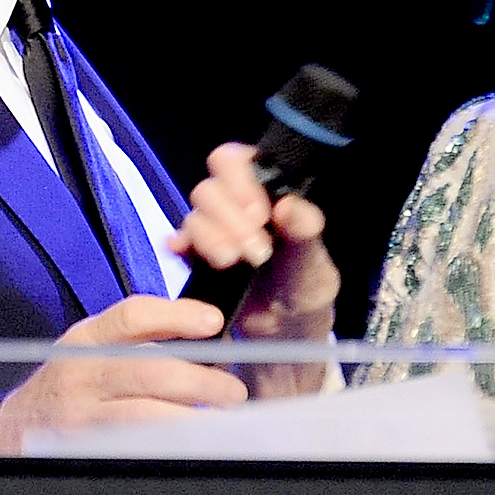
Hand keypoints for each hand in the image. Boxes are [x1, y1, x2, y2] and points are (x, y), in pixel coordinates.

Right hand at [0, 294, 241, 454]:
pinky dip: (169, 445)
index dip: (177, 315)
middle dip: (202, 381)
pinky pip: (135, 447)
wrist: (18, 426)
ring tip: (220, 422)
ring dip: (191, 418)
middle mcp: (81, 374)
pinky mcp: (83, 449)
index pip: (132, 316)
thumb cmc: (72, 384)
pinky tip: (193, 445)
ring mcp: (80, 415)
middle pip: (150, 370)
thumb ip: (140, 339)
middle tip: (232, 392)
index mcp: (86, 339)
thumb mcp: (94, 348)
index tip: (213, 322)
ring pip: (144, 415)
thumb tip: (211, 338)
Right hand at [171, 143, 340, 395]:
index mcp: (266, 192)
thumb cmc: (306, 290)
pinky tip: (184, 254)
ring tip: (233, 263)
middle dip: (230, 219)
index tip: (259, 213)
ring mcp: (213, 229)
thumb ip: (306, 234)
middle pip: (210, 188)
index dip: (240, 179)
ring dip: (211, 237)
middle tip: (256, 251)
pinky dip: (181, 244)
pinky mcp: (196, 256)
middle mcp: (236, 204)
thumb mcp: (315, 266)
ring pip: (194, 215)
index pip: (238, 160)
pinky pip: (179, 240)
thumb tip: (288, 207)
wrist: (285, 334)